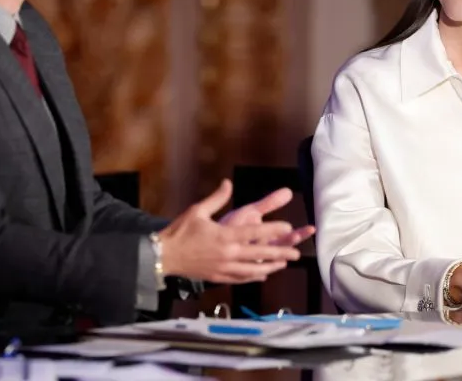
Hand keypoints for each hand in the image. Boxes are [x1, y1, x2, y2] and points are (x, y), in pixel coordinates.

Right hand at [159, 180, 303, 282]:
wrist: (164, 256)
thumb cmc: (180, 231)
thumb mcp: (198, 210)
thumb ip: (217, 198)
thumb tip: (228, 183)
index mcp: (224, 235)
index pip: (255, 232)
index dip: (273, 230)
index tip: (288, 228)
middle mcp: (228, 253)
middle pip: (260, 254)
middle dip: (280, 253)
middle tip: (297, 253)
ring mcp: (224, 267)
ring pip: (254, 269)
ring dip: (271, 267)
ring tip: (284, 265)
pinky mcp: (218, 277)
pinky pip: (241, 278)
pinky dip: (254, 277)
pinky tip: (262, 276)